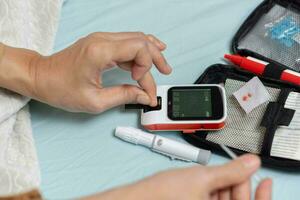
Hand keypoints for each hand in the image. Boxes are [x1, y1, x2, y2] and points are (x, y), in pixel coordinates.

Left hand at [29, 32, 171, 112]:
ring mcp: (101, 40)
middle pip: (141, 40)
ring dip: (150, 53)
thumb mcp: (94, 101)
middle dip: (156, 57)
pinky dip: (139, 52)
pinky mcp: (100, 44)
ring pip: (135, 39)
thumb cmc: (60, 88)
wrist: (40, 77)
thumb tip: (143, 96)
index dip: (146, 66)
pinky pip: (126, 43)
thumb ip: (124, 96)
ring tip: (162, 65)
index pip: (139, 48)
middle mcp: (102, 40)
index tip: (140, 84)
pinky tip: (148, 57)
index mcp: (100, 51)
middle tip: (165, 71)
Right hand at [84, 154, 271, 199]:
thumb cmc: (162, 195)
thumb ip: (230, 171)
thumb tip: (251, 163)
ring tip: (224, 172)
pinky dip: (215, 190)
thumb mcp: (201, 178)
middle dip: (239, 185)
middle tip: (240, 169)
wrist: (137, 198)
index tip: (261, 178)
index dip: (257, 193)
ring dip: (226, 186)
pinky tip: (211, 180)